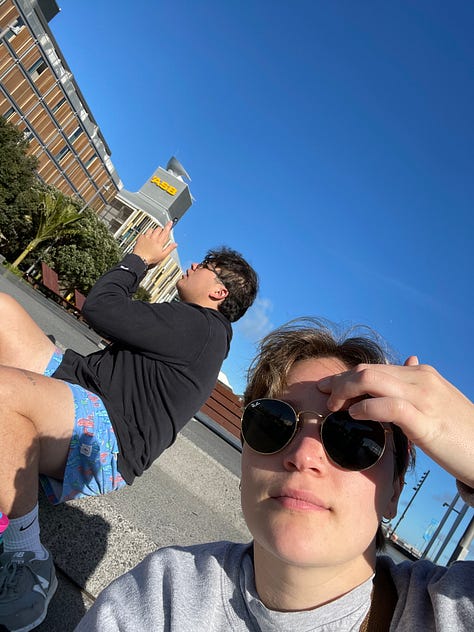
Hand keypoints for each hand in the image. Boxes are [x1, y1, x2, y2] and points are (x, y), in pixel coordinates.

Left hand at [133, 221, 176, 266]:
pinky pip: (144, 233)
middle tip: (161, 233)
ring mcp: (146, 237)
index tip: (170, 222)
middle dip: (161, 229)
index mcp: (159, 242)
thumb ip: (169, 248)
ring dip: (153, 231)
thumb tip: (175, 244)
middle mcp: (153, 238)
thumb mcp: (163, 255)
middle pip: (158, 229)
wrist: (140, 258)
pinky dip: (146, 234)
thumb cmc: (151, 258)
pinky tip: (146, 238)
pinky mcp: (140, 238)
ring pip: (151, 229)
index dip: (168, 226)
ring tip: (153, 235)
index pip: (165, 231)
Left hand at [317, 359, 473, 487]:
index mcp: (420, 374)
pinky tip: (354, 415)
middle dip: (339, 381)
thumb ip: (416, 384)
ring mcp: (423, 398)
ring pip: (371, 381)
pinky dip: (366, 408)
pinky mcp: (425, 421)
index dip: (345, 376)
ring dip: (345, 391)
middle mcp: (420, 379)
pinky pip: (388, 406)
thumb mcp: (437, 400)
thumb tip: (409, 360)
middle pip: (366, 370)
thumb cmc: (459, 430)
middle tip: (322, 395)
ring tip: (334, 406)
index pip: (373, 367)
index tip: (327, 386)